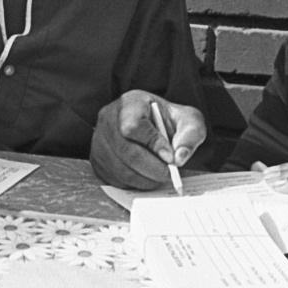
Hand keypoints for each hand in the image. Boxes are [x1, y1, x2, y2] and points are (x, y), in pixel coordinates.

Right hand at [90, 91, 205, 189]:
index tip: (170, 157)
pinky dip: (133, 183)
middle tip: (169, 174)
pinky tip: (146, 177)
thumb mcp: (187, 120)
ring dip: (144, 179)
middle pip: (125, 151)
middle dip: (151, 167)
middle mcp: (108, 119)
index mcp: (129, 103)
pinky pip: (113, 178)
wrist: (152, 124)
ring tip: (159, 176)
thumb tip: (179, 158)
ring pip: (119, 168)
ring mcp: (98, 140)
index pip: (133, 126)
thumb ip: (190, 135)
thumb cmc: (168, 121)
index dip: (152, 144)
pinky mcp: (96, 160)